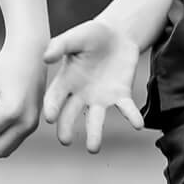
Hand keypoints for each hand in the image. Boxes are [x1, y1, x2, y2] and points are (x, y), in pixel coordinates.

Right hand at [42, 19, 145, 152]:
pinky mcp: (121, 95)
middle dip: (66, 128)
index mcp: (65, 80)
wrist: (117, 34)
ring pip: (95, 119)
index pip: (54, 97)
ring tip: (93, 149)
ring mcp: (101, 97)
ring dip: (94, 133)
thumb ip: (60, 45)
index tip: (49, 118)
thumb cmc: (90, 35)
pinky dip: (131, 116)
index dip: (51, 107)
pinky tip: (137, 124)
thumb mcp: (75, 37)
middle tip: (65, 141)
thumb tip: (45, 57)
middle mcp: (81, 94)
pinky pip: (126, 108)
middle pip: (70, 114)